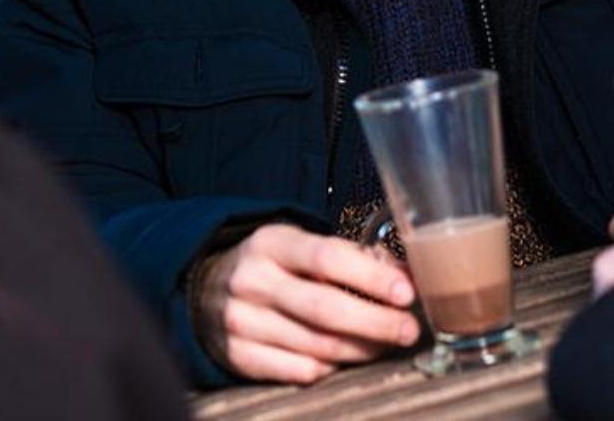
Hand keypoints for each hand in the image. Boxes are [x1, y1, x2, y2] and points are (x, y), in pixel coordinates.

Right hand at [192, 223, 419, 383]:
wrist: (205, 288)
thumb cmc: (271, 263)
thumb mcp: (298, 243)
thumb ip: (346, 256)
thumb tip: (402, 276)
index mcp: (272, 242)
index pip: (328, 258)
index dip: (371, 276)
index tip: (405, 291)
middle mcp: (253, 281)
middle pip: (325, 309)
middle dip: (376, 322)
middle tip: (409, 329)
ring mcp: (241, 322)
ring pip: (316, 346)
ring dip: (361, 349)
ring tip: (387, 344)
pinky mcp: (238, 357)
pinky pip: (297, 371)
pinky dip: (328, 368)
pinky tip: (345, 358)